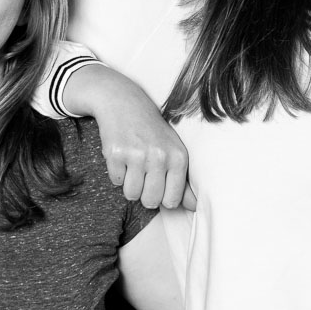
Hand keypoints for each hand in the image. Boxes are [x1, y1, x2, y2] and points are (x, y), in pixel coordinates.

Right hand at [73, 66, 191, 208]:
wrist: (123, 102)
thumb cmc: (152, 131)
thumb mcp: (173, 150)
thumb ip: (184, 181)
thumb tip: (195, 207)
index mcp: (178, 157)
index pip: (172, 201)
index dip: (162, 197)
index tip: (159, 183)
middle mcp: (160, 156)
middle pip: (150, 201)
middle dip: (144, 194)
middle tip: (143, 174)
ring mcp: (137, 155)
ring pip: (131, 194)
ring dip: (129, 185)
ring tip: (132, 165)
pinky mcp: (116, 153)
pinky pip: (116, 181)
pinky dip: (117, 173)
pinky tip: (122, 156)